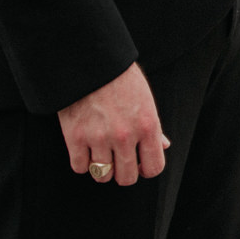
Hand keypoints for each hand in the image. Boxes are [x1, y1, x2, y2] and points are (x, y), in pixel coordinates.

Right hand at [58, 62, 169, 187]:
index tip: (139, 164)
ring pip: (102, 175)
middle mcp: (125, 136)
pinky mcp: (75, 138)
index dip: (146, 169)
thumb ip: (154, 126)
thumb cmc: (121, 78)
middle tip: (118, 161)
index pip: (154, 168)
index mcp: (148, 126)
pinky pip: (80, 167)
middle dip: (124, 172)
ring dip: (102, 168)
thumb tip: (164, 146)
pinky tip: (85, 150)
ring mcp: (99, 138)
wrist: (91, 60)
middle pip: (127, 178)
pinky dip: (82, 162)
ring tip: (101, 154)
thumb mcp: (145, 99)